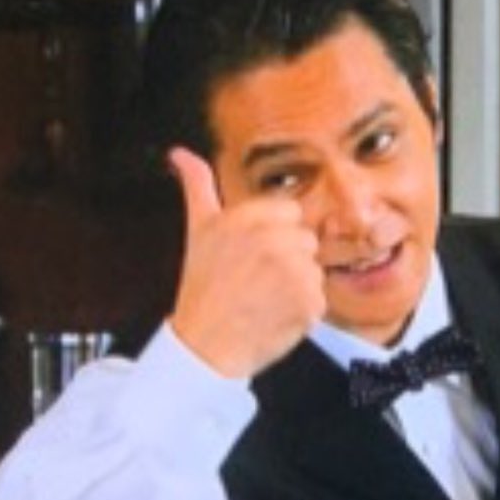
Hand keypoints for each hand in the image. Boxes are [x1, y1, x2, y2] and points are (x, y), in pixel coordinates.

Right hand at [167, 147, 325, 377]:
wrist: (205, 346)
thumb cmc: (202, 290)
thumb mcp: (198, 230)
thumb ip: (196, 186)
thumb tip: (180, 153)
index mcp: (247, 218)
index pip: (290, 212)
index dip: (275, 236)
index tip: (254, 258)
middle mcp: (272, 240)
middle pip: (306, 240)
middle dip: (288, 260)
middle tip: (257, 282)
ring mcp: (293, 272)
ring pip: (314, 270)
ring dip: (297, 287)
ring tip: (264, 300)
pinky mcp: (309, 302)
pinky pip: (319, 300)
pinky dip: (303, 313)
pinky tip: (275, 317)